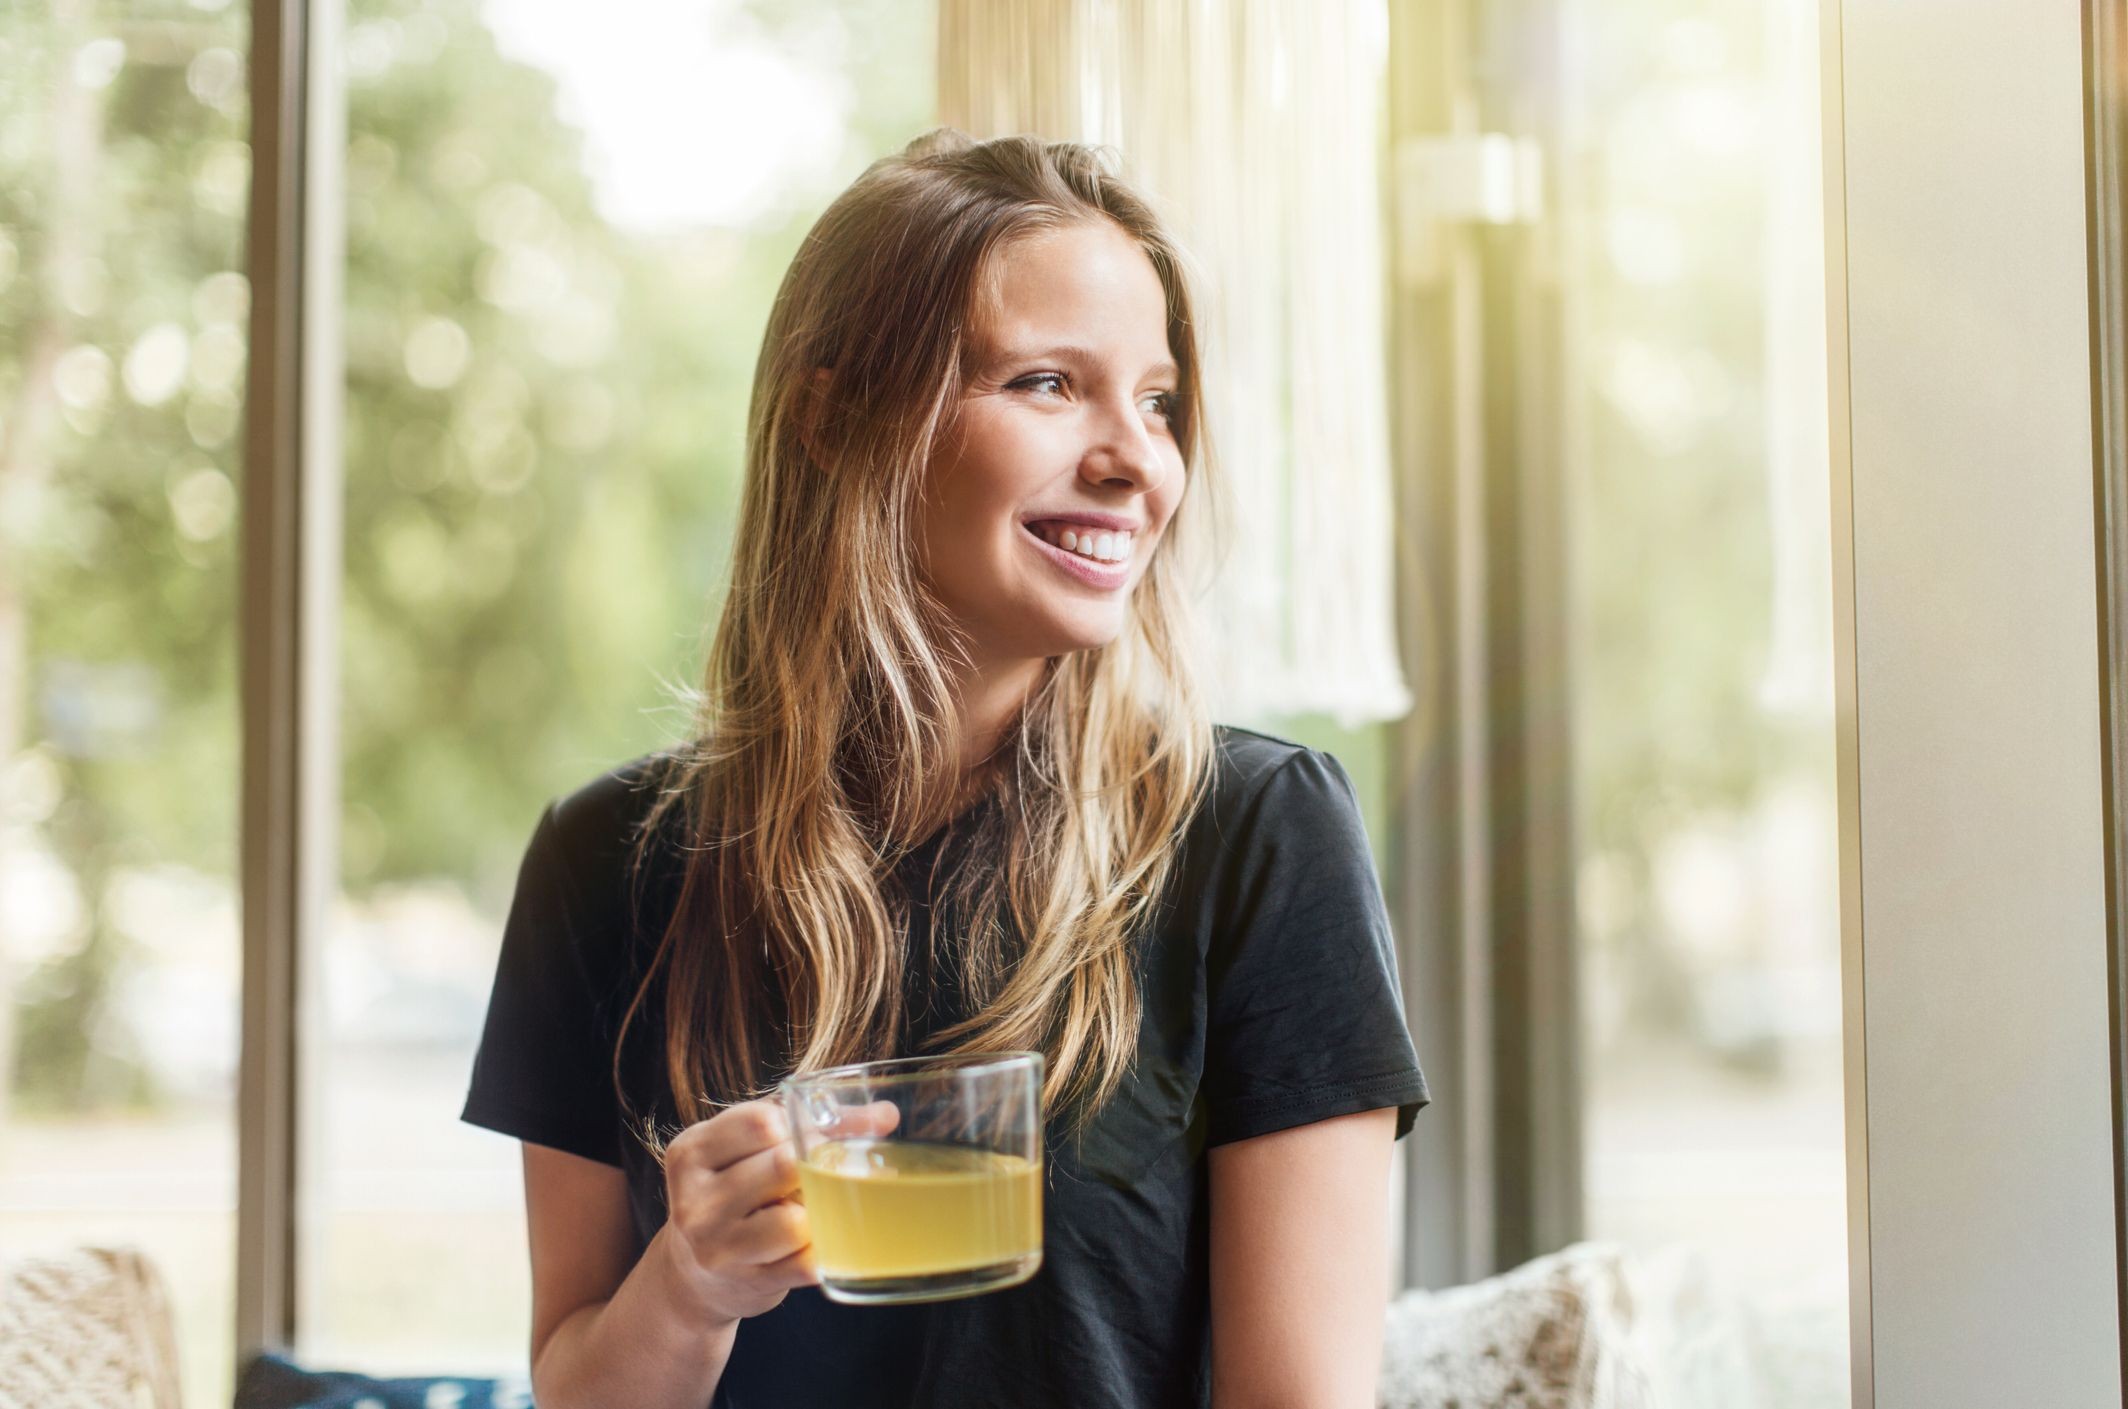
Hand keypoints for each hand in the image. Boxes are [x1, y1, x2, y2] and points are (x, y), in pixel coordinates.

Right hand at [658, 1095, 900, 1325]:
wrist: (692, 1277)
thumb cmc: (734, 1195)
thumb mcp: (747, 1151)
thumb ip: (812, 1123)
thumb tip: (887, 1115)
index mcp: (692, 1153)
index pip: (762, 1122)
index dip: (800, 1126)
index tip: (811, 1137)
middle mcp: (696, 1201)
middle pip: (785, 1165)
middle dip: (813, 1166)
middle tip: (819, 1172)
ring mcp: (719, 1247)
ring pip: (796, 1220)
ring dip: (815, 1213)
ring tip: (806, 1209)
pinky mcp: (750, 1284)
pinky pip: (809, 1262)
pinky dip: (823, 1249)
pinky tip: (814, 1241)